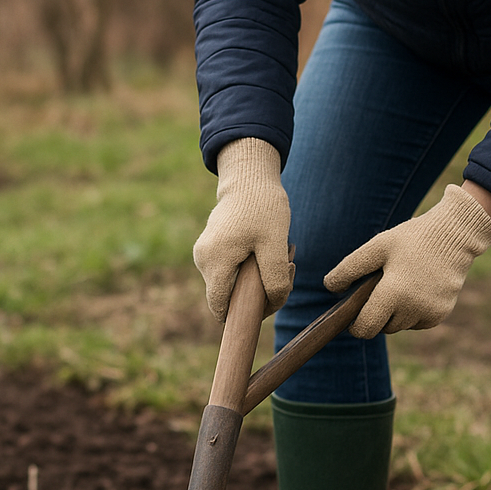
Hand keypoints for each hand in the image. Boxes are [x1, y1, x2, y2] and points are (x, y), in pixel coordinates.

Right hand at [193, 138, 294, 321]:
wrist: (248, 176)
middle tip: (287, 267)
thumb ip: (275, 277)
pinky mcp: (211, 250)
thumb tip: (273, 304)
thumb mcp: (275, 242)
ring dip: (259, 279)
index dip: (246, 313)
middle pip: (230, 298)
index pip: (221, 308)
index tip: (272, 297)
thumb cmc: (263, 205)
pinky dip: (252, 268)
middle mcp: (203, 261)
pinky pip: (231, 272)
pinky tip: (267, 250)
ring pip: (233, 285)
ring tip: (280, 254)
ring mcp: (205, 255)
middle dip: (260, 292)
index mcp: (214, 261)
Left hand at [324, 183, 490, 338]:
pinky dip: (412, 312)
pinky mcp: (441, 314)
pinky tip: (417, 289)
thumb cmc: (411, 239)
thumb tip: (329, 288)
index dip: (356, 325)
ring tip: (401, 284)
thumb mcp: (376, 247)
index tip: (354, 315)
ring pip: (400, 326)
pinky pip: (417, 322)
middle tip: (382, 288)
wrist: (455, 235)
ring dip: (395, 313)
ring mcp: (429, 313)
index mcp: (393, 293)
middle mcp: (413, 309)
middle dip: (377, 314)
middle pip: (382, 328)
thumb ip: (349, 268)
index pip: (365, 328)